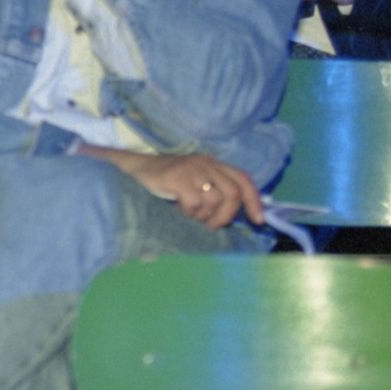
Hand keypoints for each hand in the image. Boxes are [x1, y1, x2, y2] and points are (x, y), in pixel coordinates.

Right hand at [81, 146, 264, 227]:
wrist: (131, 170)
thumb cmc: (162, 183)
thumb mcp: (191, 184)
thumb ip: (211, 194)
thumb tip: (233, 218)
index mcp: (212, 164)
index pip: (243, 179)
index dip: (254, 200)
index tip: (258, 220)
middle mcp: (206, 163)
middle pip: (233, 194)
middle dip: (225, 216)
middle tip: (210, 226)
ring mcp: (192, 168)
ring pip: (214, 201)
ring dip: (203, 215)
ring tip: (187, 214)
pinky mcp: (179, 177)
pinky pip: (195, 202)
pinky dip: (188, 211)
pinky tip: (176, 208)